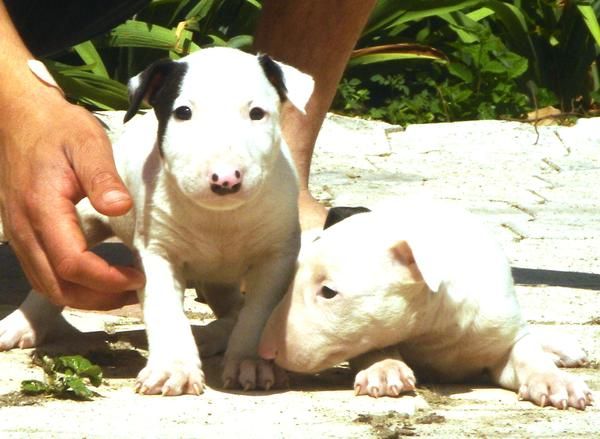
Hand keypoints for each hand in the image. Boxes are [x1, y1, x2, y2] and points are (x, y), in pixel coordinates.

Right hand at [0, 85, 143, 309]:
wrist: (17, 116)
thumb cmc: (57, 128)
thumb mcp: (87, 143)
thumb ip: (103, 178)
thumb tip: (120, 207)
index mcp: (42, 209)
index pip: (72, 264)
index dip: (107, 279)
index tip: (138, 277)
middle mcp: (24, 229)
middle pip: (57, 287)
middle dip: (98, 298)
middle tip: (134, 292)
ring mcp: (18, 234)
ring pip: (47, 286)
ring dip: (85, 297)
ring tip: (120, 289)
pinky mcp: (21, 233)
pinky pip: (42, 273)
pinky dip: (70, 285)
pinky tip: (96, 275)